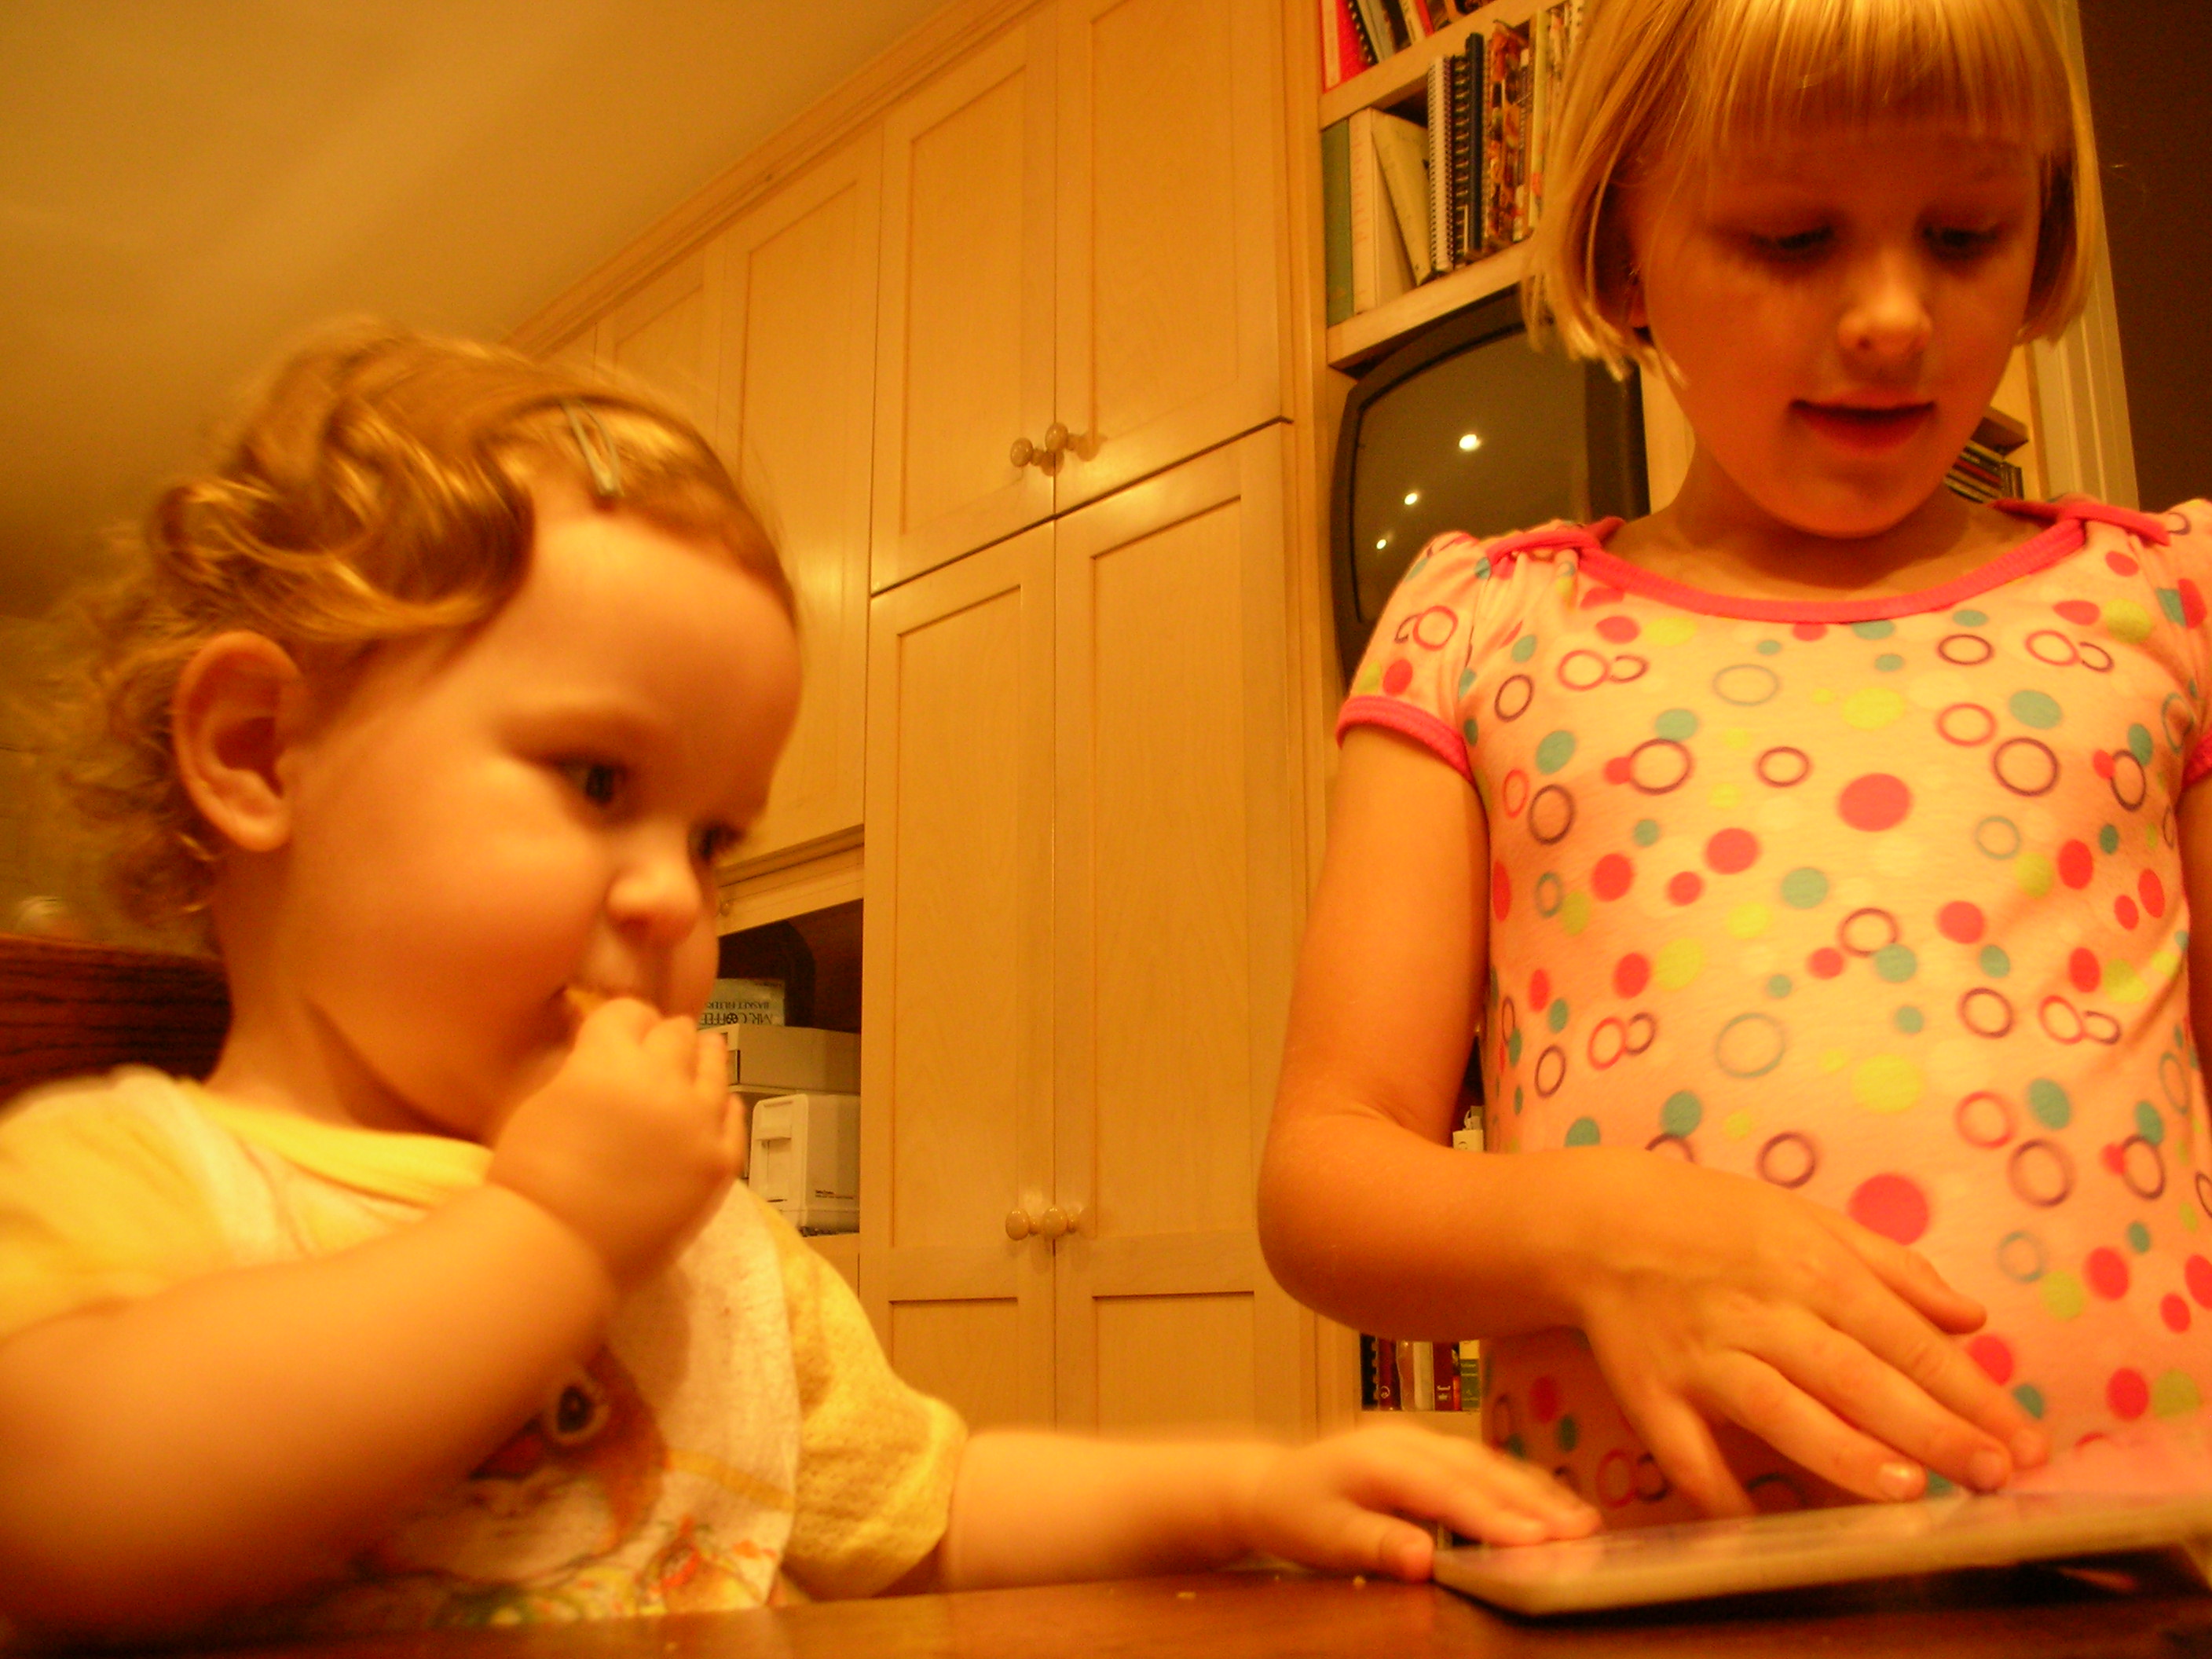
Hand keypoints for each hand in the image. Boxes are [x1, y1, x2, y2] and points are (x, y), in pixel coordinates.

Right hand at [487, 998, 740, 1289]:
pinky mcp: (720, 1160)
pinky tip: (716, 1106)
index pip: (630, 1011)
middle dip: (662, 1039)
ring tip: (699, 1059)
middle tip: (656, 1053)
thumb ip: (581, 1066)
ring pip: (713, 1065)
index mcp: (608, 1058)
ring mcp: (698, 1120)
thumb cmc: (530, 1179)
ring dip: (700, 1060)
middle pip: (676, 1033)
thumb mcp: (542, 1100)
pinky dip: (721, 1106)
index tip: (620, 1033)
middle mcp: (661, 1079)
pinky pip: (733, 1116)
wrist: (555, 1250)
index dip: (623, 1022)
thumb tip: (603, 1048)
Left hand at [1237, 1423, 1597, 1580]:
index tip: (1536, 1541)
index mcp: (1379, 1460)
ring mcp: (1420, 1439)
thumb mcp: (1326, 1539)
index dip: (1493, 1517)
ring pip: (1487, 1461)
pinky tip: (1551, 1500)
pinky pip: (1481, 1460)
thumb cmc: (1297, 1515)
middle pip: (1478, 1470)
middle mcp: (1406, 1441)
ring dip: (1536, 1489)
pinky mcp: (1429, 1447)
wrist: (1272, 1484)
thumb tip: (1424, 1561)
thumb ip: (1375, 1545)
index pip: (1446, 1491)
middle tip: (1583, 1531)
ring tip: (1584, 1520)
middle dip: (1533, 1501)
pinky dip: (1519, 1481)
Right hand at [1562, 1149, 2048, 1515]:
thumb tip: (1973, 1320)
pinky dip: (1724, 1494)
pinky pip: (1689, 1455)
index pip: (1905, 1338)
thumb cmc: (1718, 1222)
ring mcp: (1704, 1356)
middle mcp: (1761, 1312)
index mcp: (1810, 1267)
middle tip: (1994, 1476)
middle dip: (1932, 1430)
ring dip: (1845, 1454)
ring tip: (1907, 1494)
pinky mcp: (1650, 1393)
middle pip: (1857, 1378)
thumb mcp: (1810, 1221)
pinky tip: (1768, 1525)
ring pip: (1781, 1412)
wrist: (1602, 1223)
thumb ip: (1894, 1269)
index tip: (2024, 1441)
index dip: (1970, 1391)